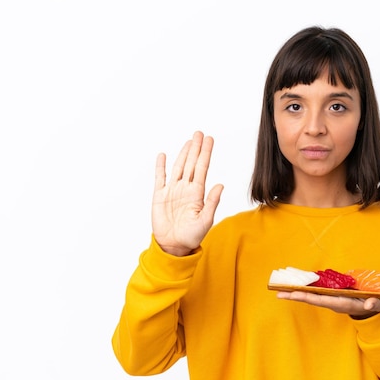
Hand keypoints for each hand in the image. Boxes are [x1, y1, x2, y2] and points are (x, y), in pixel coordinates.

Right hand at [151, 131, 223, 255]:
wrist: (174, 246)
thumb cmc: (192, 236)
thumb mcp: (206, 220)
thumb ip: (212, 201)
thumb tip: (221, 184)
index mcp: (197, 193)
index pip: (202, 168)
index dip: (206, 153)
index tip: (209, 140)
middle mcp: (186, 188)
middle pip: (191, 164)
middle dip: (196, 148)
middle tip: (200, 133)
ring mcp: (172, 191)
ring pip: (178, 167)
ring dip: (183, 154)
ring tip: (189, 141)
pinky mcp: (159, 196)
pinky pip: (160, 178)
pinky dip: (161, 166)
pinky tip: (163, 155)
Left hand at [276, 291, 379, 317]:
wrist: (375, 308)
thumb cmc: (376, 303)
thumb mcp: (378, 303)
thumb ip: (374, 303)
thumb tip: (369, 304)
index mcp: (343, 303)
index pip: (322, 300)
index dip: (308, 297)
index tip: (294, 294)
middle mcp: (334, 302)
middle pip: (312, 299)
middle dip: (295, 296)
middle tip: (278, 294)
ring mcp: (332, 299)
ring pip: (312, 295)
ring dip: (297, 292)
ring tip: (281, 289)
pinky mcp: (332, 295)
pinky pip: (316, 292)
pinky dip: (305, 288)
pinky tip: (295, 284)